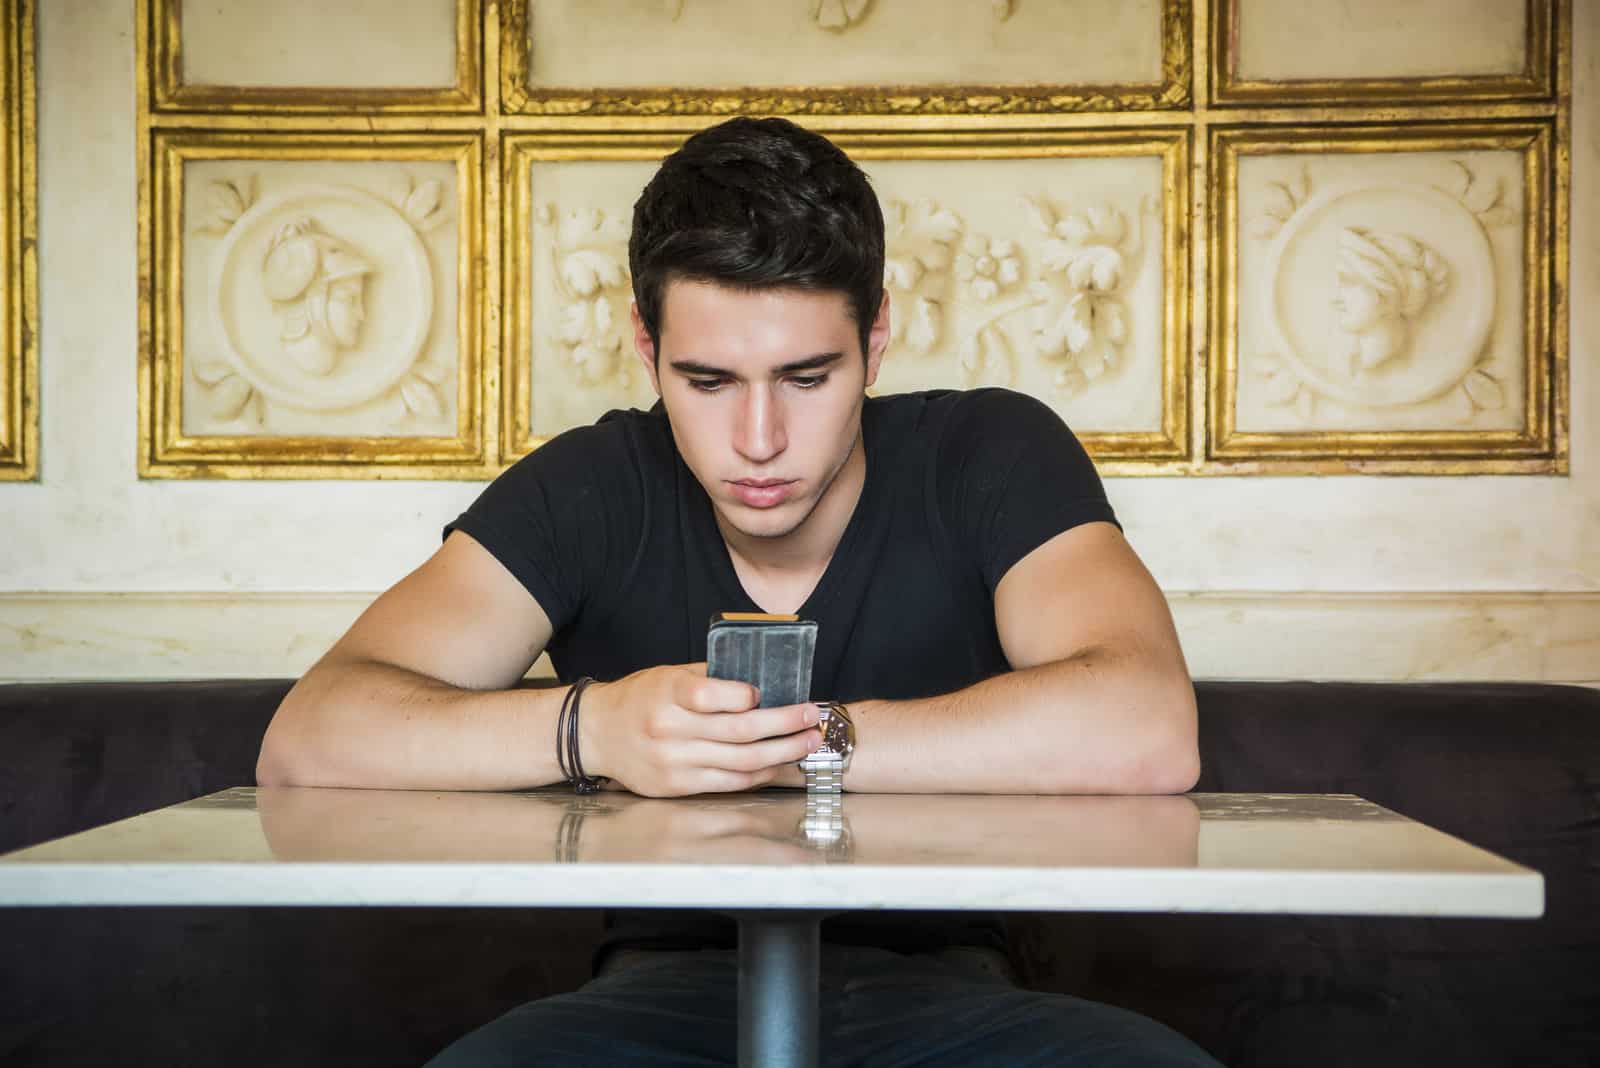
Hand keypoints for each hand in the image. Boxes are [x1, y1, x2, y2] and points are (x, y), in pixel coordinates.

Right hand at [577, 663, 821, 796]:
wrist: (597, 734)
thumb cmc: (640, 698)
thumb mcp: (668, 675)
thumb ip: (710, 678)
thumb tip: (763, 681)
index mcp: (666, 694)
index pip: (708, 695)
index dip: (743, 696)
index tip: (767, 692)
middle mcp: (669, 730)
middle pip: (738, 732)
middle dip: (784, 725)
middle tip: (811, 716)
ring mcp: (674, 762)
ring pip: (740, 762)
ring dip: (782, 753)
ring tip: (808, 742)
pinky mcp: (678, 786)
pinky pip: (729, 783)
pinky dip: (759, 774)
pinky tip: (779, 763)